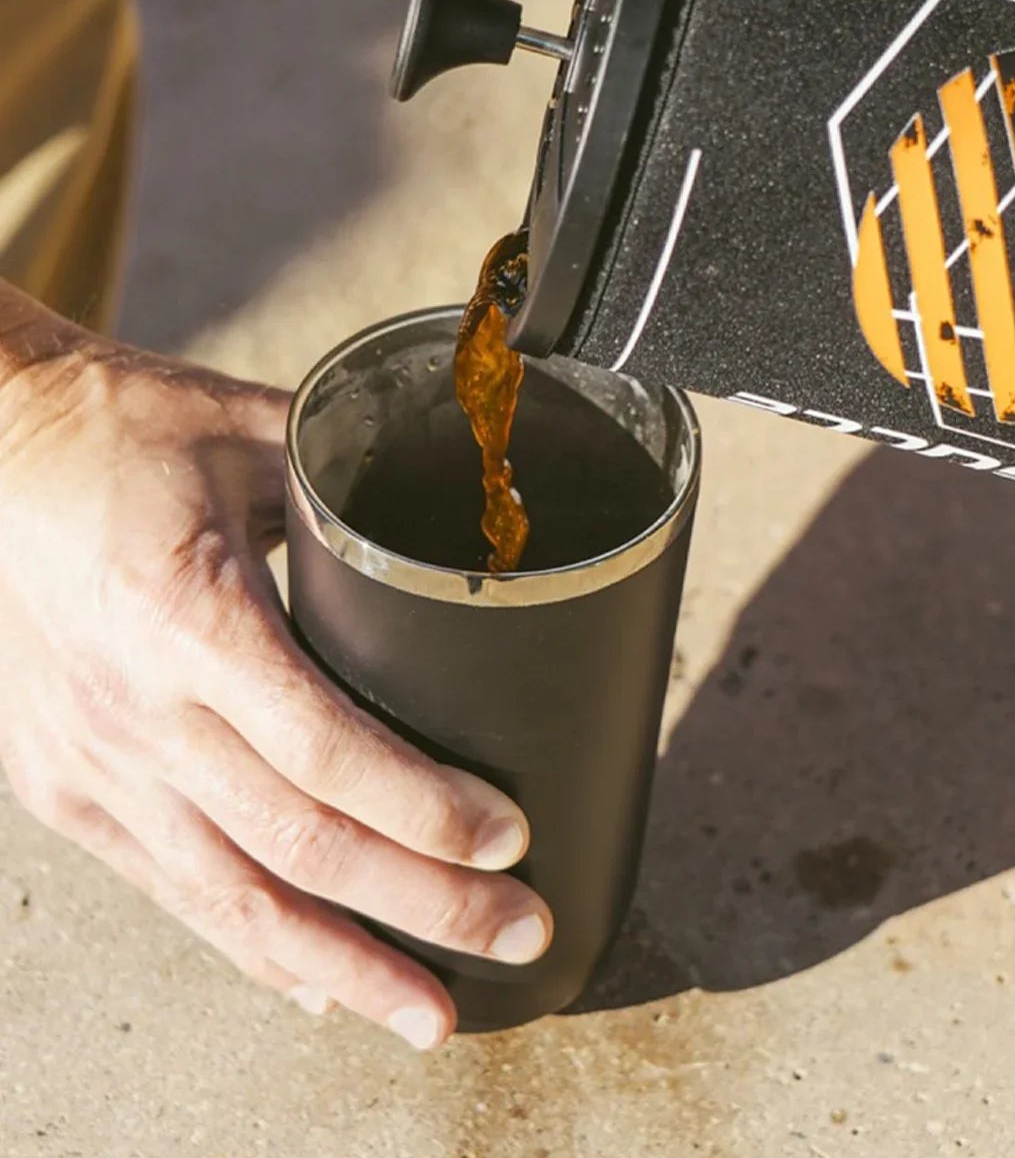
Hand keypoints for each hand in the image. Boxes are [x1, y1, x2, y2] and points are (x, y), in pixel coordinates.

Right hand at [0, 291, 549, 1049]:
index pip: (324, 748)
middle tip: (519, 932)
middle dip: (420, 905)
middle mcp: (136, 712)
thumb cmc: (125, 429)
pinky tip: (318, 983)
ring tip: (432, 1014)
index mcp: (188, 620)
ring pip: (229, 899)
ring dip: (341, 965)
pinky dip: (249, 945)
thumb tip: (476, 505)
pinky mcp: (65, 787)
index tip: (508, 836)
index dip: (422, 808)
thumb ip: (361, 488)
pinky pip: (169, 889)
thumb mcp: (255, 431)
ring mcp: (92, 763)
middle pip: (297, 845)